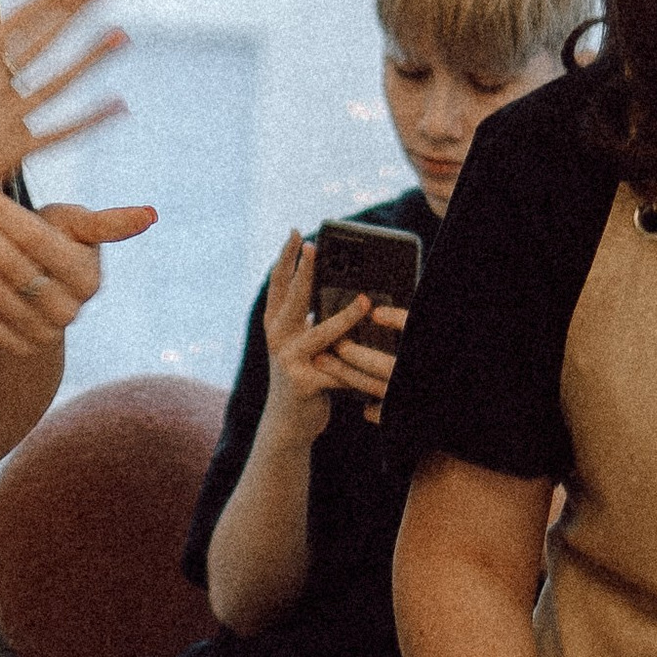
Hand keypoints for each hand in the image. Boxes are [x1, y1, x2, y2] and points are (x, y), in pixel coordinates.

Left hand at [0, 183, 156, 352]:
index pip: (36, 238)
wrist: (40, 298)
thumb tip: (151, 215)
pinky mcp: (14, 347)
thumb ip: (102, 223)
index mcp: (88, 276)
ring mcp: (42, 334)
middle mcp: (70, 310)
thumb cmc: (54, 245)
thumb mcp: (76, 229)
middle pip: (10, 264)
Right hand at [262, 232, 404, 429]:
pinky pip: (338, 373)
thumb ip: (312, 320)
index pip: (278, 284)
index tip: (295, 233)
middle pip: (291, 298)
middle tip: (313, 246)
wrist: (287, 423)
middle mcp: (277, 338)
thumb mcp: (301, 344)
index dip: (285, 258)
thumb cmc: (303, 376)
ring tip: (363, 302)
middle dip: (303, 271)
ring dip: (344, 318)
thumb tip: (344, 291)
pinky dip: (362, 372)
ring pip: (319, 334)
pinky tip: (380, 370)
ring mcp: (288, 360)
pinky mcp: (304, 384)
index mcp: (276, 324)